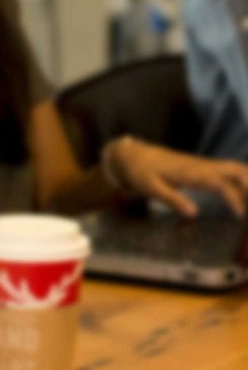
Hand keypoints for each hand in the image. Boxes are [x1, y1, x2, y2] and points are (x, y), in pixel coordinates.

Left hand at [106, 136, 247, 217]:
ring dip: (247, 181)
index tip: (240, 214)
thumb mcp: (151, 188)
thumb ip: (172, 199)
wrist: (132, 155)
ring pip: (233, 168)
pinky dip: (240, 179)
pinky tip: (244, 194)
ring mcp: (202, 164)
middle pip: (235, 169)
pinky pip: (227, 170)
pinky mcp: (201, 166)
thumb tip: (194, 214)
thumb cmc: (140, 173)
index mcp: (190, 172)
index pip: (220, 183)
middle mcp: (201, 166)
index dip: (233, 197)